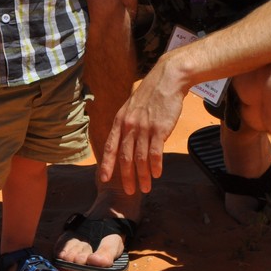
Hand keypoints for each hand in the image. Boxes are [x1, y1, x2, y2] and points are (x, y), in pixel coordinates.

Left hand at [99, 56, 186, 193]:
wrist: (167, 80)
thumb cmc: (151, 94)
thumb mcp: (132, 107)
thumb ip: (128, 124)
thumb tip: (127, 142)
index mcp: (120, 121)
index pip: (110, 146)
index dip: (107, 164)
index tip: (104, 178)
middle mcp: (129, 126)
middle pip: (125, 157)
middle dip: (127, 177)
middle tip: (129, 191)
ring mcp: (144, 128)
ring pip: (140, 159)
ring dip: (143, 176)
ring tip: (146, 188)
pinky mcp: (159, 129)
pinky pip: (155, 153)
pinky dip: (155, 166)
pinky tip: (157, 174)